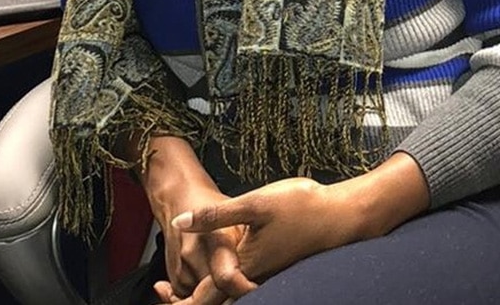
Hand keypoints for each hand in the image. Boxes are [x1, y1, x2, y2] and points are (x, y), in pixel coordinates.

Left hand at [163, 152, 429, 301]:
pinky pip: (239, 286)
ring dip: (203, 293)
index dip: (177, 303)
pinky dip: (222, 282)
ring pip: (226, 296)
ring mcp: (262, 276)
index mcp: (243, 270)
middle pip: (212, 302)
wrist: (340, 214)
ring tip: (180, 280)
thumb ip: (217, 216)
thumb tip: (180, 222)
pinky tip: (217, 261)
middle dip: (186, 300)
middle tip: (162, 287)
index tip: (159, 288)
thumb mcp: (255, 204)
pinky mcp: (270, 267)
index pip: (202, 301)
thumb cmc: (301, 207)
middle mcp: (252, 281)